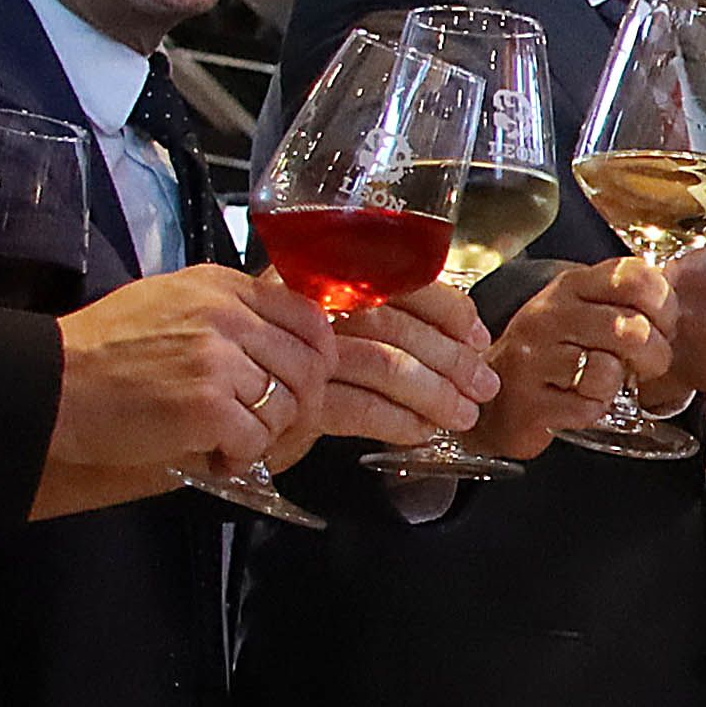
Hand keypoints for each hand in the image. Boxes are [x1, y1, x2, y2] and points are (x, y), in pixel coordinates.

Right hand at [45, 265, 332, 479]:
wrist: (50, 385)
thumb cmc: (102, 351)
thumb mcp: (171, 301)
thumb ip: (229, 312)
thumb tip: (285, 339)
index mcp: (223, 287)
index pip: (311, 318)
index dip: (315, 358)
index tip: (298, 383)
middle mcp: (227, 316)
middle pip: (309, 368)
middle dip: (294, 405)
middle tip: (260, 422)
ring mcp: (219, 360)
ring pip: (288, 407)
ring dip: (263, 433)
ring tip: (224, 437)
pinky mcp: (207, 406)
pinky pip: (257, 440)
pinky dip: (239, 456)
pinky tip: (211, 452)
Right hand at [291, 280, 502, 455]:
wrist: (223, 390)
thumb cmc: (284, 356)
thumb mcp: (332, 321)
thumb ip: (383, 316)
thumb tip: (464, 338)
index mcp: (329, 276)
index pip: (401, 281)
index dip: (448, 310)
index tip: (476, 336)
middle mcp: (313, 305)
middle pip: (397, 326)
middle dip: (452, 360)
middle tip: (482, 385)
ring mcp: (301, 350)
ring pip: (384, 365)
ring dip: (434, 394)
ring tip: (461, 413)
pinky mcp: (296, 398)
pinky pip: (360, 408)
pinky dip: (398, 421)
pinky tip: (420, 430)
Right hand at [480, 257, 676, 459]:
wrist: (494, 398)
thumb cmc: (553, 354)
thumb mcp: (585, 313)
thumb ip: (627, 304)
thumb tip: (677, 312)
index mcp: (572, 286)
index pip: (637, 278)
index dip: (665, 306)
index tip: (664, 326)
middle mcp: (549, 314)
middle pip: (631, 329)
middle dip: (655, 356)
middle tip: (647, 366)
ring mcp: (534, 357)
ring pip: (607, 370)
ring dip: (617, 385)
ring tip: (602, 384)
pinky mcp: (528, 400)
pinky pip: (588, 407)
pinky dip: (593, 410)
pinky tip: (577, 402)